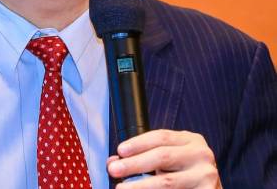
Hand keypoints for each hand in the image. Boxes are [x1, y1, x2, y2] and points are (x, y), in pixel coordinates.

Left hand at [107, 129, 221, 187]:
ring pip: (167, 181)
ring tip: (121, 188)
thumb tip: (113, 161)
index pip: (161, 136)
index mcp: (192, 140)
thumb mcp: (170, 160)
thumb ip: (145, 156)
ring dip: (140, 185)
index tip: (120, 150)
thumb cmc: (185, 175)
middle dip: (134, 163)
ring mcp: (207, 176)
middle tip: (114, 170)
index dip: (139, 143)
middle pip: (162, 156)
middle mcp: (202, 155)